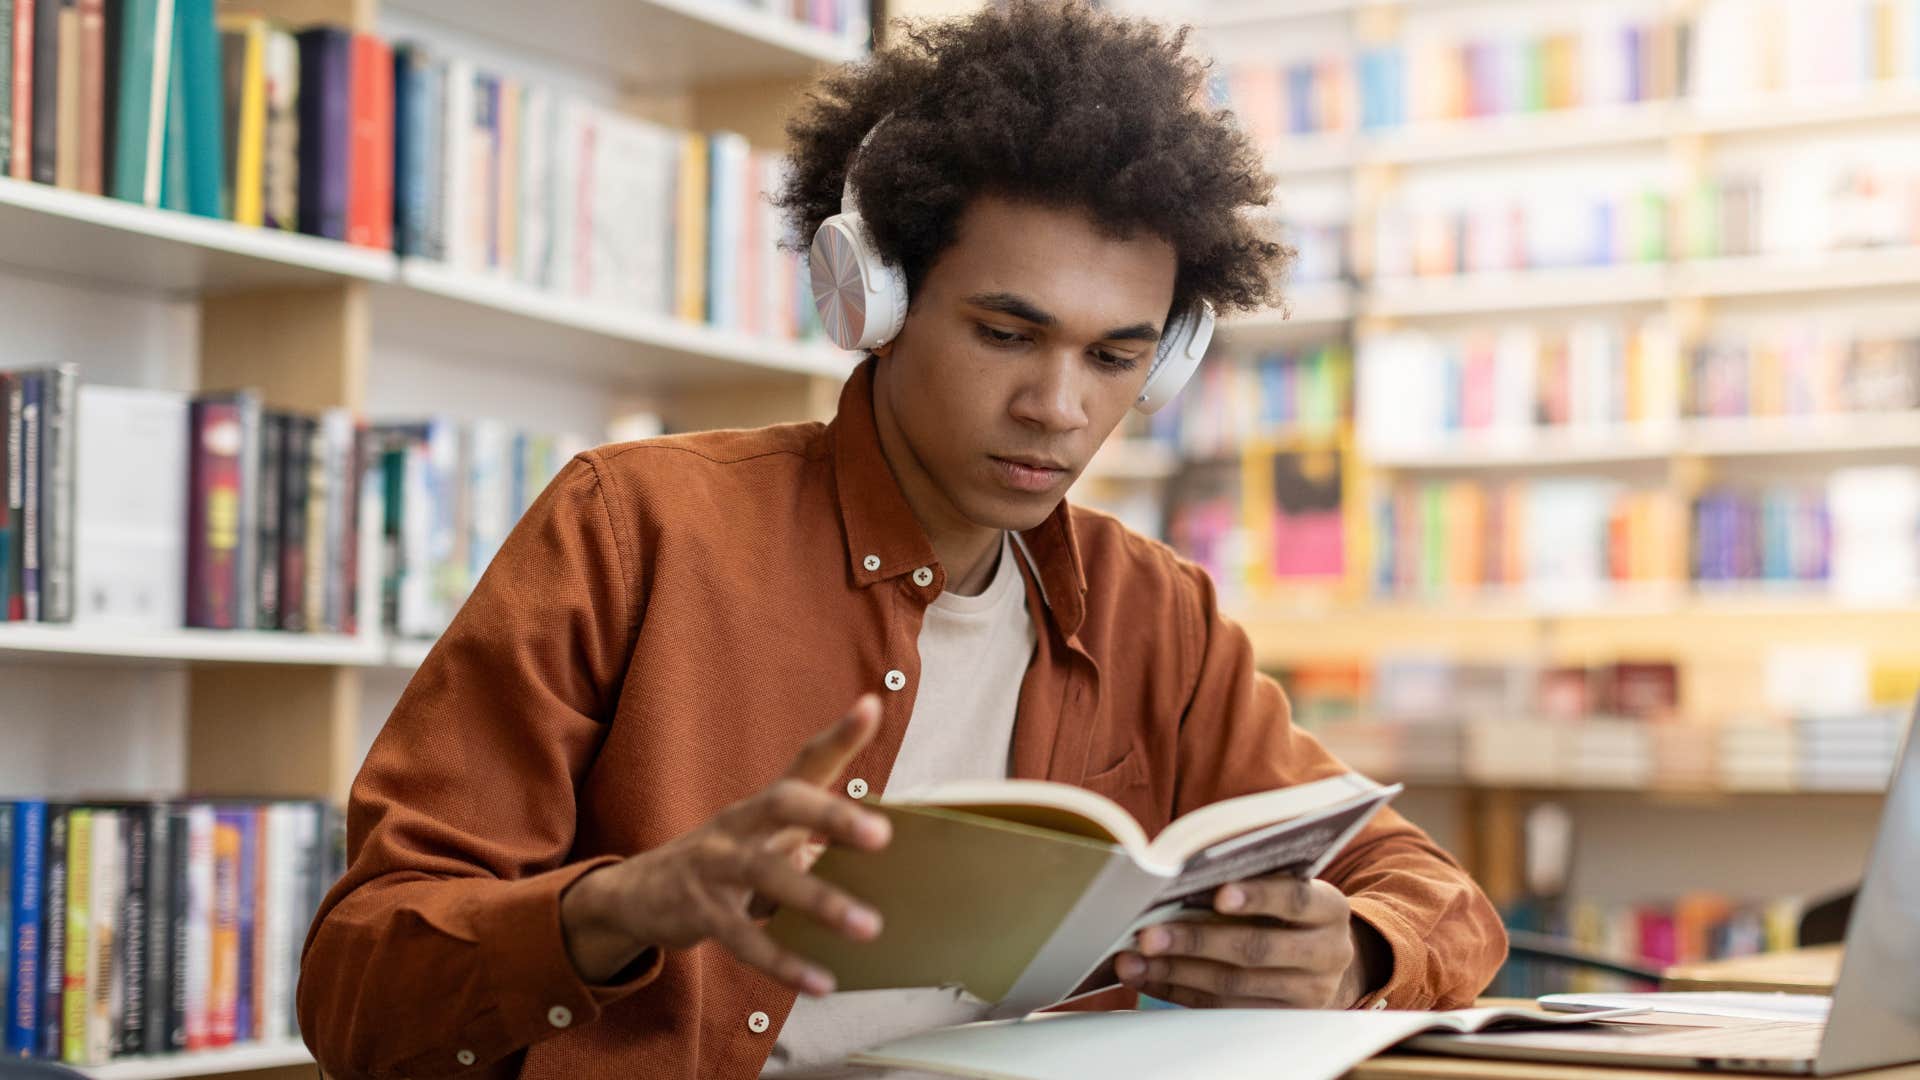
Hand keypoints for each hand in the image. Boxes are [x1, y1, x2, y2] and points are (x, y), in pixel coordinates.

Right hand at [560, 695, 890, 995]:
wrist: (636, 894)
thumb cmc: (723, 861)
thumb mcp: (763, 837)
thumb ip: (815, 834)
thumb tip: (886, 839)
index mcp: (762, 805)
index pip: (804, 762)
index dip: (838, 736)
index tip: (870, 708)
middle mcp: (739, 824)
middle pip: (783, 803)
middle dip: (832, 816)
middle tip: (881, 836)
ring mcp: (715, 866)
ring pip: (767, 875)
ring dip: (820, 901)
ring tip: (867, 926)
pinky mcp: (699, 912)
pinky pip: (744, 941)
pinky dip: (784, 964)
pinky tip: (820, 982)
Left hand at [1112, 875, 1384, 1008]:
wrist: (1325, 960)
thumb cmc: (1291, 908)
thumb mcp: (1288, 884)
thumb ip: (1254, 876)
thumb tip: (1184, 873)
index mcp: (1329, 909)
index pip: (1296, 899)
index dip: (1259, 896)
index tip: (1220, 894)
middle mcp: (1326, 954)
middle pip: (1255, 950)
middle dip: (1197, 941)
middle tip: (1149, 933)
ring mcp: (1305, 994)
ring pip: (1233, 986)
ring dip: (1176, 971)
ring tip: (1135, 957)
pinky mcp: (1276, 1021)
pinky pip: (1221, 1008)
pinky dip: (1178, 989)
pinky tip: (1148, 974)